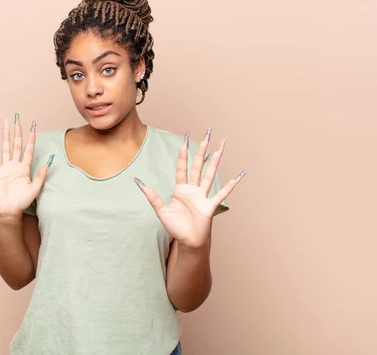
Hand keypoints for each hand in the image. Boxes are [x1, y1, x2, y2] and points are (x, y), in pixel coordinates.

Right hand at [0, 114, 52, 219]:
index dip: (31, 138)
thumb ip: (41, 175)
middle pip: (17, 144)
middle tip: (18, 118)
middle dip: (18, 131)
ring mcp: (5, 167)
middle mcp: (15, 165)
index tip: (34, 126)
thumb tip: (49, 161)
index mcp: (25, 168)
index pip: (29, 149)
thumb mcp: (35, 188)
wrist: (10, 210)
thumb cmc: (22, 201)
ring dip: (5, 136)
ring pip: (5, 147)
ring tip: (5, 124)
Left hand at [134, 128, 244, 249]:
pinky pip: (221, 194)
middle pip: (198, 165)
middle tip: (207, 134)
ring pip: (209, 174)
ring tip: (221, 147)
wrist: (187, 242)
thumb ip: (151, 196)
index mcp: (181, 190)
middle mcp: (193, 190)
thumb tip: (138, 182)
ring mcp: (203, 196)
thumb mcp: (161, 210)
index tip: (185, 140)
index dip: (183, 154)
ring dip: (215, 160)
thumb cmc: (175, 227)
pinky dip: (230, 186)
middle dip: (202, 150)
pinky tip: (238, 176)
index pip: (182, 168)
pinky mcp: (210, 206)